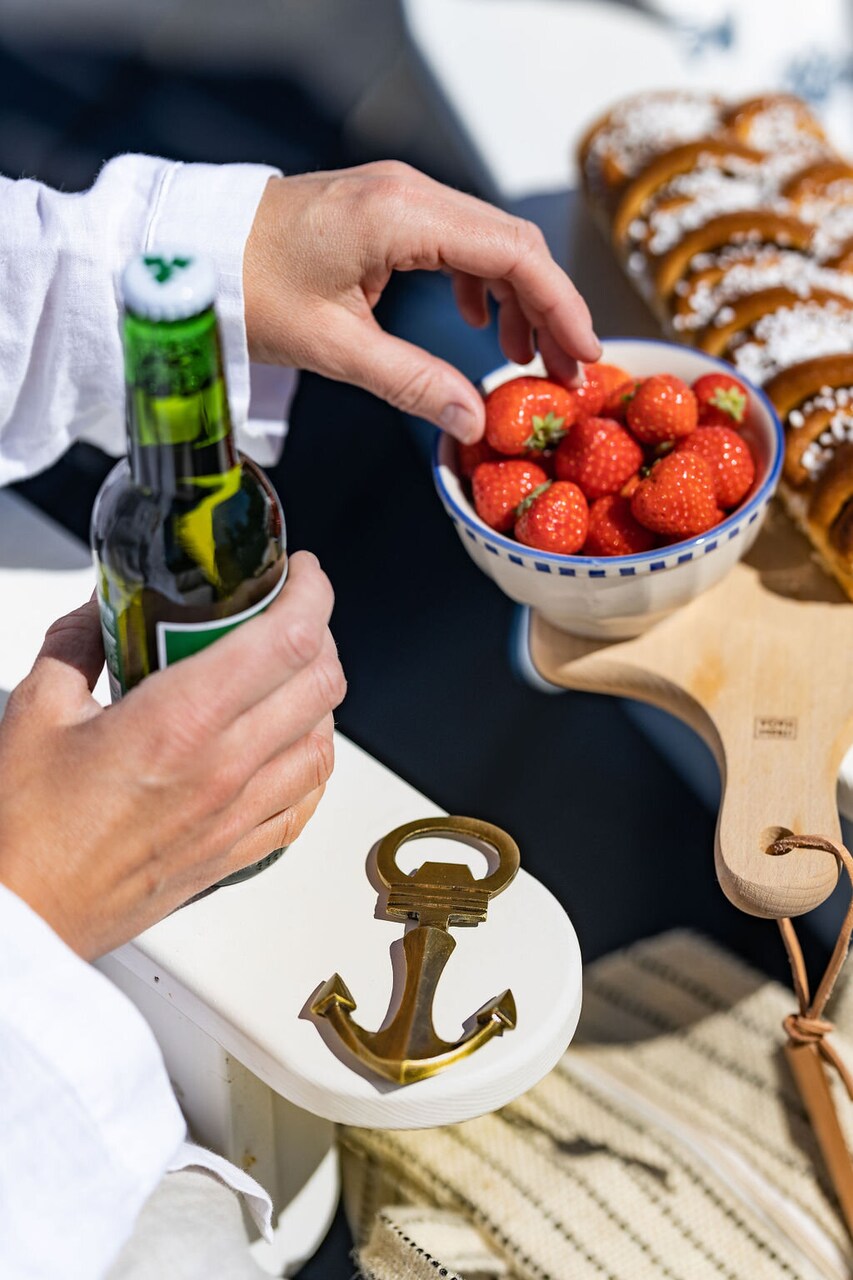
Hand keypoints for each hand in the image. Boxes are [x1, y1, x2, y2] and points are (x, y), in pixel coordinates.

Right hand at [0, 552, 344, 959]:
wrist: (23, 916)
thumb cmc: (23, 831)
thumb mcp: (35, 710)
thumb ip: (76, 644)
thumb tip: (105, 608)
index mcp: (177, 723)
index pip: (286, 641)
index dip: (310, 593)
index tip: (303, 574)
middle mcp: (222, 769)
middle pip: (321, 684)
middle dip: (321, 634)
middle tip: (296, 616)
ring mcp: (235, 816)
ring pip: (324, 742)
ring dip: (321, 697)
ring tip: (295, 675)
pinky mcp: (235, 854)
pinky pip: (306, 801)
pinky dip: (314, 762)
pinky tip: (296, 746)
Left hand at [243, 162, 599, 441]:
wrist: (186, 251)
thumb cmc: (245, 288)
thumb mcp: (334, 348)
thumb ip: (412, 383)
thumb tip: (474, 420)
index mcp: (402, 216)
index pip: (514, 256)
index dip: (562, 307)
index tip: (586, 355)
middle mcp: (408, 193)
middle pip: (511, 245)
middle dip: (548, 308)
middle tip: (566, 370)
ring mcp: (395, 196)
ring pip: (486, 241)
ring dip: (516, 297)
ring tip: (524, 357)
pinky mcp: (381, 209)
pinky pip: (453, 241)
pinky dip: (477, 283)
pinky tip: (475, 322)